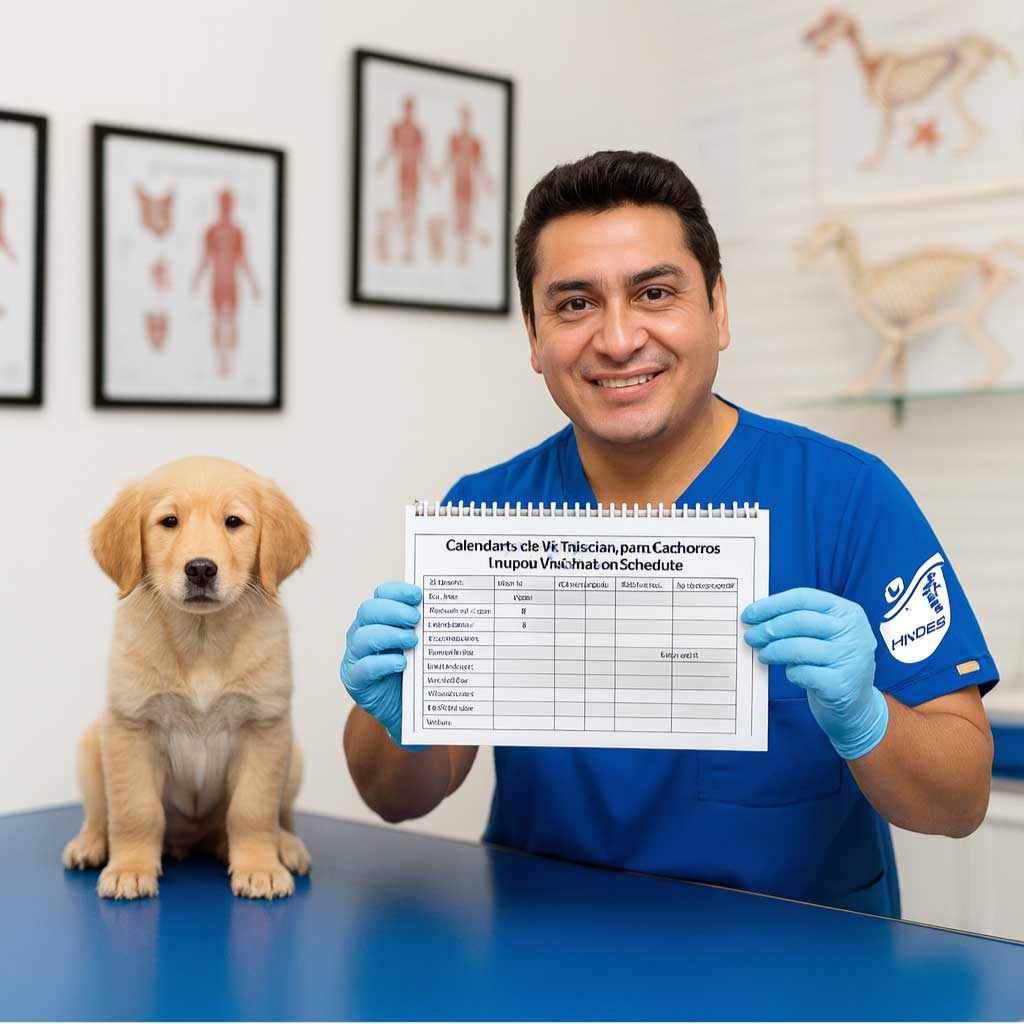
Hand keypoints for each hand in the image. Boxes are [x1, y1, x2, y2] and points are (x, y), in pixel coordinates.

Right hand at [340, 582, 424, 749]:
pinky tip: (402, 663)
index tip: (419, 595)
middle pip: (369, 610)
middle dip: (394, 610)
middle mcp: (362, 632)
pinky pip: (363, 667)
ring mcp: (355, 656)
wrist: (407, 710)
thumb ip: (426, 628)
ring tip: (413, 641)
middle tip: (416, 618)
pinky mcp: (355, 680)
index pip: (381, 595)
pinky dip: (383, 663)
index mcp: (379, 618)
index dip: (397, 591)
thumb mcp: (421, 646)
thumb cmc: (414, 672)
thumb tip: (448, 608)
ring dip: (389, 635)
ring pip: (362, 636)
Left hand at [741, 588, 888, 760]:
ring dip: (773, 651)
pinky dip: (790, 672)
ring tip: (763, 655)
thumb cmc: (831, 660)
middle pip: (798, 621)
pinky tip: (791, 673)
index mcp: (848, 612)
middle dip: (768, 628)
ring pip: (798, 647)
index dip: (772, 604)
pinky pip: (802, 673)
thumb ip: (799, 619)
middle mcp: (853, 632)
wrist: (855, 701)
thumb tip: (757, 616)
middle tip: (751, 636)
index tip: (750, 614)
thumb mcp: (826, 633)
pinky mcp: (840, 684)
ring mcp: (849, 659)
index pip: (804, 597)